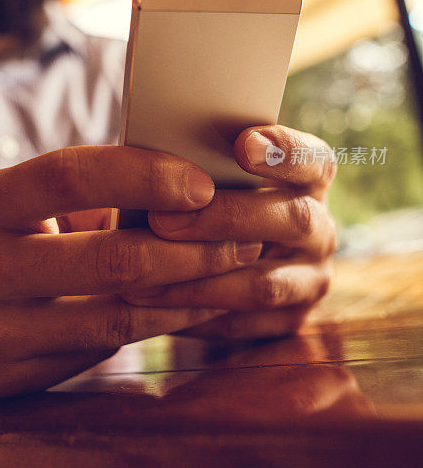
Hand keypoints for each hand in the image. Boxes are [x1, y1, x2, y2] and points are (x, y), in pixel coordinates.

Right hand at [0, 146, 258, 396]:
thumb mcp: (17, 204)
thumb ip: (83, 192)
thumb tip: (184, 181)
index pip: (69, 176)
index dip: (142, 176)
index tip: (201, 183)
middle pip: (107, 258)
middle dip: (192, 248)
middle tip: (244, 236)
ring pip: (114, 315)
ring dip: (190, 292)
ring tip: (234, 271)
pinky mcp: (7, 379)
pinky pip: (102, 351)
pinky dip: (158, 326)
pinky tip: (193, 308)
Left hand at [121, 125, 337, 339]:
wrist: (225, 255)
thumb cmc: (213, 197)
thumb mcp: (219, 174)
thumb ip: (206, 164)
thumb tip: (160, 159)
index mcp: (312, 181)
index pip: (314, 159)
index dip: (284, 150)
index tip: (242, 143)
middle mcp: (320, 229)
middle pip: (291, 220)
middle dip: (225, 219)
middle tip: (164, 219)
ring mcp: (312, 279)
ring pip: (265, 284)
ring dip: (202, 281)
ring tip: (147, 278)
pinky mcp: (291, 320)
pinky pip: (244, 324)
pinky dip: (197, 316)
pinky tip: (156, 307)